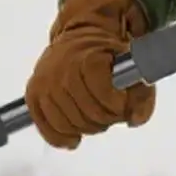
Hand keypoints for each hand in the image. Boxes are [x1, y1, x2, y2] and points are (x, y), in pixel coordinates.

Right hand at [25, 0, 156, 149]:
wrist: (78, 36)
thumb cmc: (106, 55)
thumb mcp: (133, 66)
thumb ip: (141, 95)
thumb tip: (135, 120)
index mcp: (88, 56)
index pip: (103, 92)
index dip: (117, 106)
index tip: (123, 105)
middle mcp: (62, 67)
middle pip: (86, 113)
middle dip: (104, 119)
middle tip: (111, 114)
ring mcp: (45, 80)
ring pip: (66, 123)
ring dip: (86, 128)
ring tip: (96, 121)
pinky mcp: (33, 92)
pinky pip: (45, 126)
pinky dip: (60, 137)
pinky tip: (73, 139)